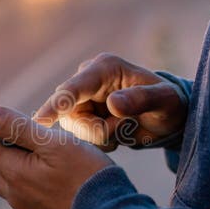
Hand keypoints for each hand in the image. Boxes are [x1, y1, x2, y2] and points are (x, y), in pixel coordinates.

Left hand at [0, 106, 111, 208]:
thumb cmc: (87, 177)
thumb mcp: (55, 144)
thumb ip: (19, 128)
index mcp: (15, 173)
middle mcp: (16, 194)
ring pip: (5, 182)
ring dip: (4, 164)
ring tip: (21, 147)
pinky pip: (23, 194)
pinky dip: (23, 178)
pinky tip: (43, 171)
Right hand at [34, 53, 186, 150]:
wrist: (168, 117)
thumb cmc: (169, 104)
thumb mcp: (164, 101)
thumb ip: (140, 100)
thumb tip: (112, 104)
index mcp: (104, 68)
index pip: (72, 88)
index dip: (55, 105)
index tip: (40, 122)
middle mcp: (88, 80)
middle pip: (70, 113)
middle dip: (96, 129)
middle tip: (125, 128)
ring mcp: (83, 98)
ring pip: (75, 127)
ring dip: (101, 136)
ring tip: (126, 128)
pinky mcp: (83, 114)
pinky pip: (80, 135)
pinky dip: (100, 140)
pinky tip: (118, 133)